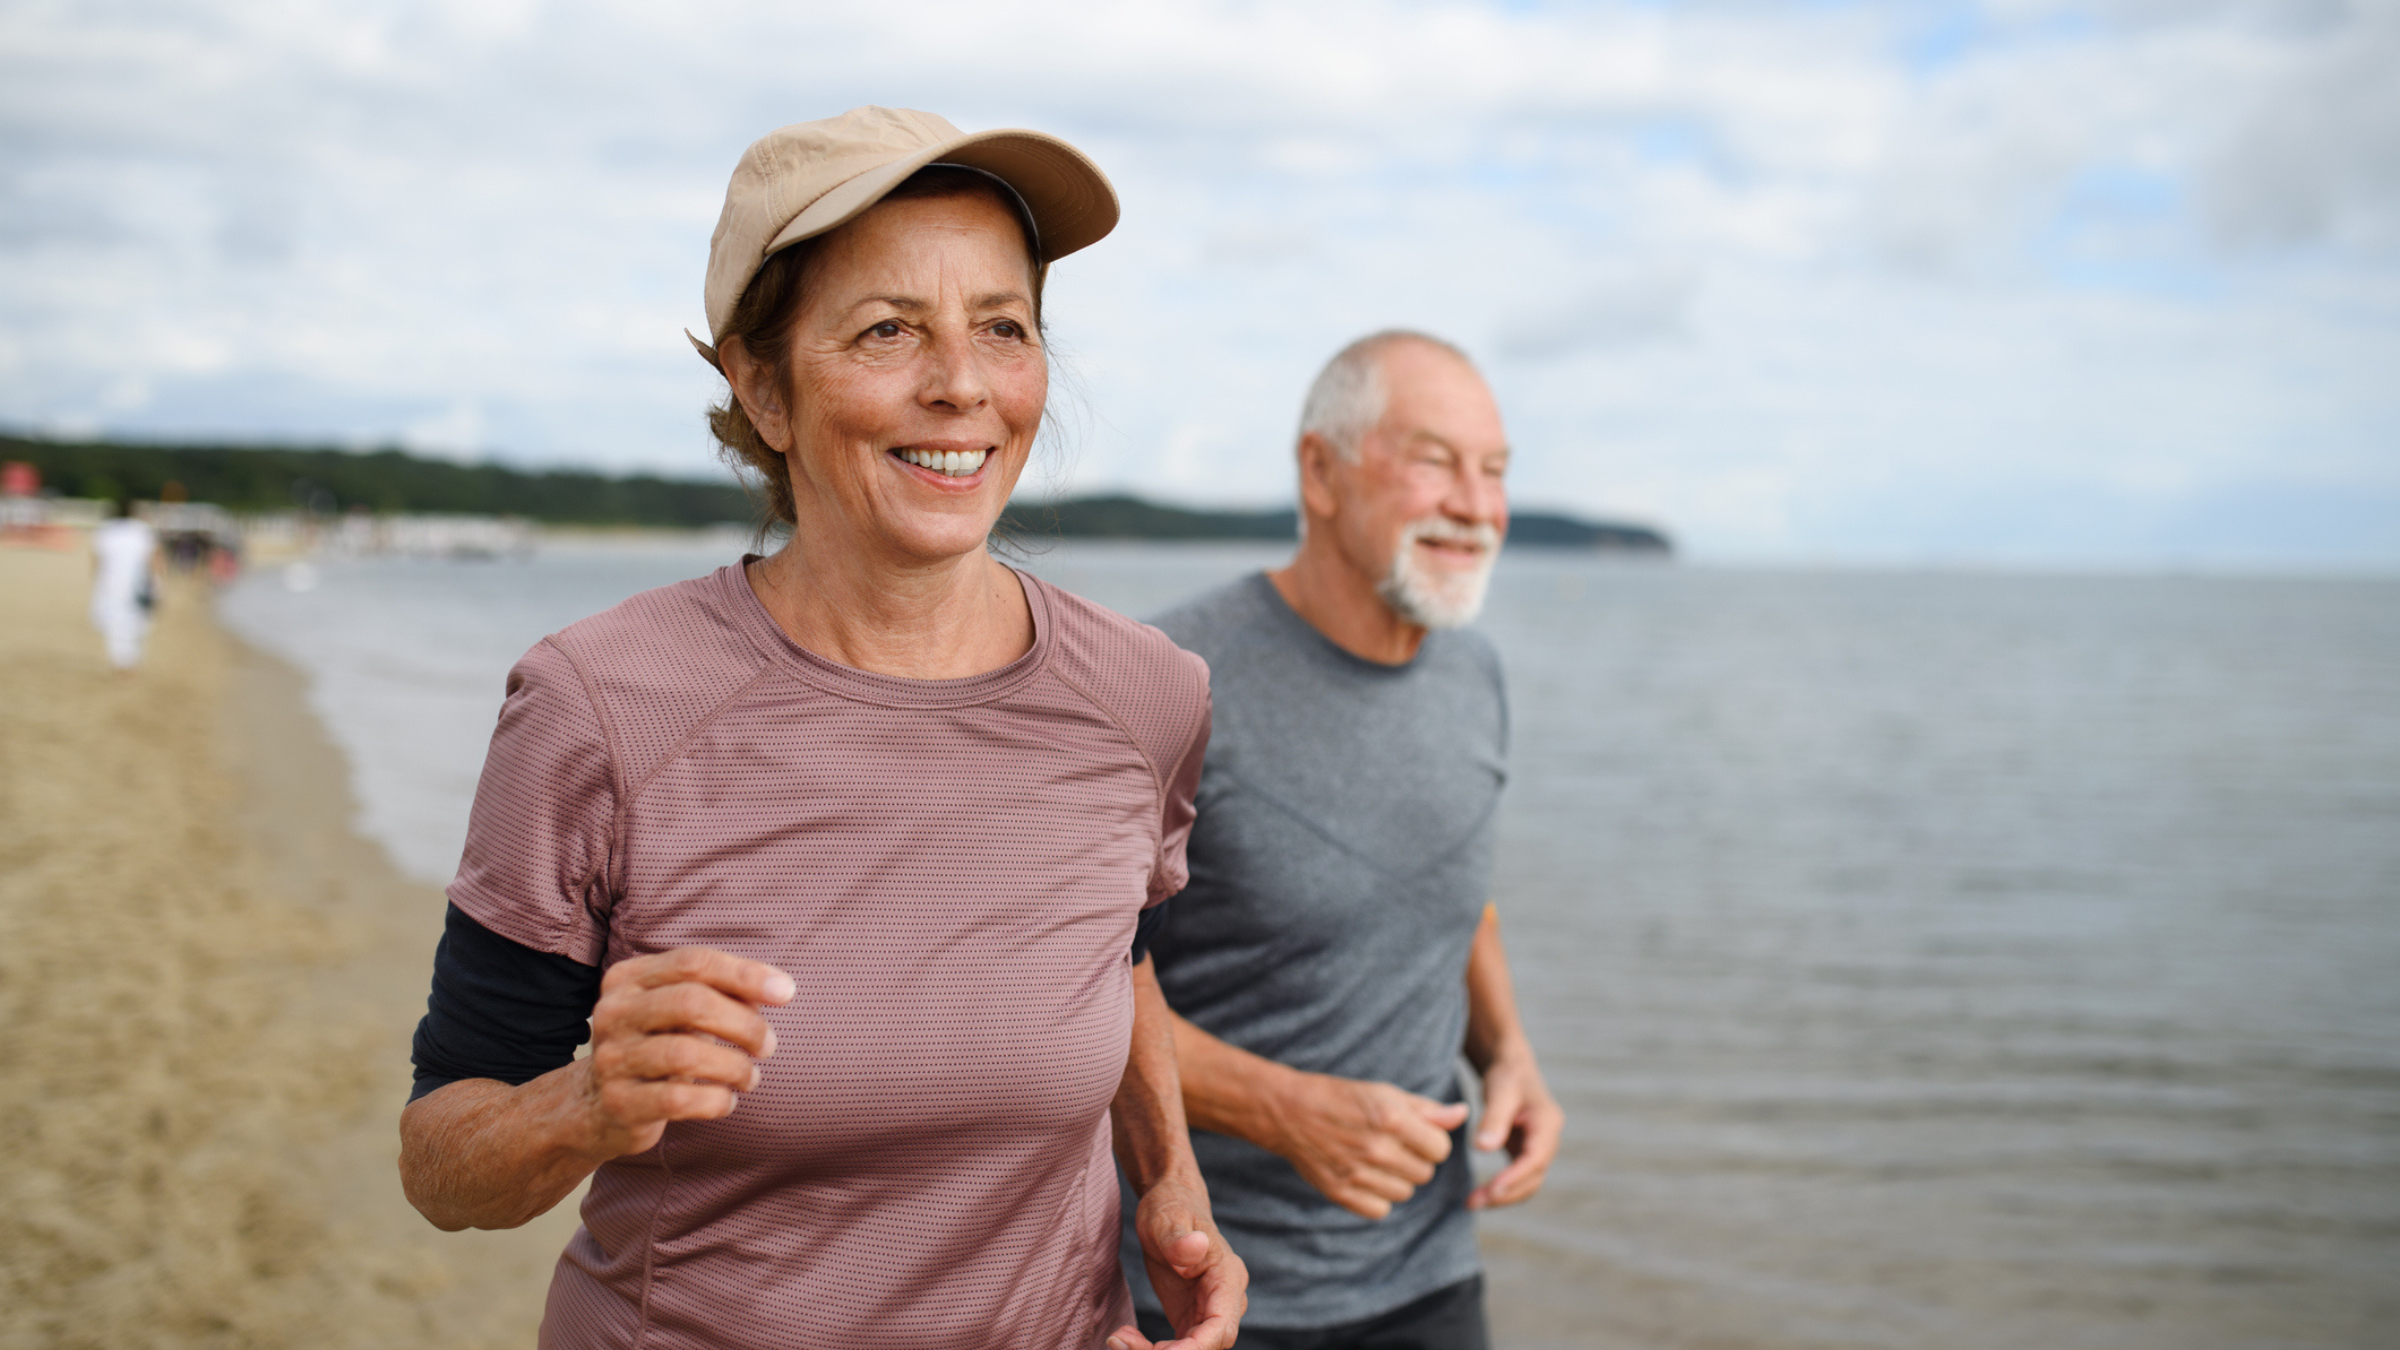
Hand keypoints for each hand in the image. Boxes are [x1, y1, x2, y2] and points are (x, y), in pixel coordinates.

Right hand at [578, 947, 794, 1159]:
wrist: (597, 1106)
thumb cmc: (656, 1046)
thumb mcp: (678, 1012)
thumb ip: (720, 993)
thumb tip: (776, 990)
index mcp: (629, 978)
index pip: (693, 962)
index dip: (745, 974)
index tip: (786, 993)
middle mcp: (613, 1012)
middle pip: (692, 1002)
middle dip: (744, 1024)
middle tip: (767, 1045)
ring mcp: (612, 1058)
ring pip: (686, 1053)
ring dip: (734, 1067)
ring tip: (750, 1077)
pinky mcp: (618, 1102)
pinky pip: (678, 1099)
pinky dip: (715, 1100)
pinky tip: (727, 1101)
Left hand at [1108, 1174, 1244, 1349]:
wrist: (1170, 1206)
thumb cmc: (1171, 1208)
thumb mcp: (1168, 1218)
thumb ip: (1179, 1237)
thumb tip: (1195, 1247)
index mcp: (1226, 1278)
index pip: (1221, 1327)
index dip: (1196, 1349)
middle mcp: (1224, 1300)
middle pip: (1207, 1346)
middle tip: (1123, 1345)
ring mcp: (1208, 1311)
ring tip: (1118, 1340)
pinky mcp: (1190, 1318)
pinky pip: (1177, 1347)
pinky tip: (1124, 1338)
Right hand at [1267, 1073, 1470, 1219]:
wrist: (1290, 1112)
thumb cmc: (1343, 1098)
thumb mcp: (1385, 1093)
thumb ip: (1427, 1109)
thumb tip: (1462, 1114)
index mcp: (1392, 1119)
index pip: (1440, 1149)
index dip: (1432, 1141)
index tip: (1416, 1134)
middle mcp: (1377, 1148)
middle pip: (1425, 1173)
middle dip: (1415, 1160)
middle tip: (1392, 1145)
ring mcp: (1358, 1174)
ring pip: (1405, 1193)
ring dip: (1398, 1179)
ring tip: (1377, 1159)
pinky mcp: (1341, 1193)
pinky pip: (1381, 1210)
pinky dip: (1377, 1198)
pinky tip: (1364, 1176)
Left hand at [1466, 1051, 1561, 1209]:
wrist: (1512, 1068)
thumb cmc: (1507, 1076)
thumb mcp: (1500, 1091)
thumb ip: (1493, 1119)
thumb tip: (1483, 1148)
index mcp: (1547, 1123)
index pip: (1535, 1159)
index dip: (1515, 1177)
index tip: (1491, 1190)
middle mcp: (1548, 1140)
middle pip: (1533, 1178)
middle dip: (1506, 1194)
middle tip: (1473, 1202)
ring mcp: (1539, 1149)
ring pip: (1528, 1183)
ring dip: (1503, 1197)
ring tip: (1472, 1203)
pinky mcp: (1526, 1154)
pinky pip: (1519, 1179)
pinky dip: (1502, 1190)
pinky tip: (1480, 1195)